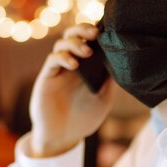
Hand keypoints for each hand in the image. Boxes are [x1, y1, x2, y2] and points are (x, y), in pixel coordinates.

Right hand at [29, 24, 114, 157]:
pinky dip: (63, 57)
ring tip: (86, 51)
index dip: (96, 32)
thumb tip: (119, 59)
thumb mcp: (103, 100)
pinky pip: (53, 59)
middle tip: (95, 34)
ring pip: (62, 43)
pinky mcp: (47, 77)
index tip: (107, 30)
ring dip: (74, 42)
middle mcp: (72, 64)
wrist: (62, 138)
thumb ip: (109, 80)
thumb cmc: (83, 119)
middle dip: (83, 29)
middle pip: (74, 35)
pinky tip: (74, 65)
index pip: (90, 41)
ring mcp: (59, 69)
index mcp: (88, 67)